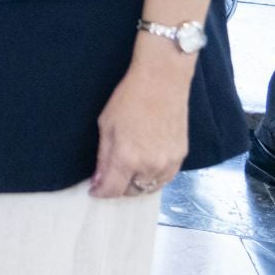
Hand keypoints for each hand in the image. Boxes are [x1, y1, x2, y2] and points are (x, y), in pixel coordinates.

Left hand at [90, 44, 192, 197]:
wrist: (162, 82)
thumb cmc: (129, 98)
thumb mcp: (106, 126)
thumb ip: (103, 157)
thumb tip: (98, 181)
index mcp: (127, 158)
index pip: (112, 190)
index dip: (100, 192)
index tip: (94, 189)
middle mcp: (149, 166)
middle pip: (131, 191)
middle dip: (117, 187)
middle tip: (109, 176)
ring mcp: (168, 163)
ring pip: (149, 188)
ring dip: (135, 184)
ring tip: (126, 172)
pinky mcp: (181, 158)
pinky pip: (164, 178)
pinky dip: (152, 178)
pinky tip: (144, 167)